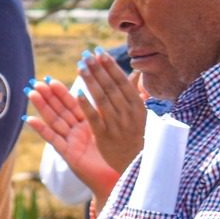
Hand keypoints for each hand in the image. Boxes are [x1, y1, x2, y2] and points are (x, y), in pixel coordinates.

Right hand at [25, 79, 120, 202]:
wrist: (121, 178)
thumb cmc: (121, 155)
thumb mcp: (119, 128)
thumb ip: (118, 108)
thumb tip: (129, 86)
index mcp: (89, 124)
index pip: (74, 104)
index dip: (62, 92)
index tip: (51, 79)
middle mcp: (77, 131)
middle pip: (61, 110)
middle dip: (49, 96)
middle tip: (37, 82)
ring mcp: (71, 141)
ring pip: (55, 121)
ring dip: (43, 107)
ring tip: (32, 93)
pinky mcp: (69, 153)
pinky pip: (54, 140)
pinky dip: (42, 130)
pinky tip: (30, 119)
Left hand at [78, 50, 148, 174]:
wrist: (139, 165)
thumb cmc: (140, 138)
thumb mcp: (142, 115)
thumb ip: (136, 94)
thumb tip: (136, 74)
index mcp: (138, 107)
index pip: (122, 82)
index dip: (110, 67)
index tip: (99, 53)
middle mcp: (128, 114)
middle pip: (111, 87)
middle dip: (98, 69)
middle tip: (86, 55)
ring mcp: (117, 125)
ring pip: (102, 99)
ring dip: (91, 81)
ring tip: (80, 66)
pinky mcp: (105, 136)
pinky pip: (94, 118)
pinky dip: (86, 105)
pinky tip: (76, 93)